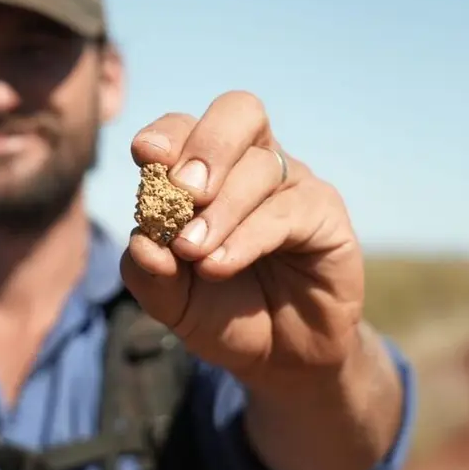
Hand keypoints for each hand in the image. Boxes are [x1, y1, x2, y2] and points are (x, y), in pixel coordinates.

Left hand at [120, 91, 364, 388]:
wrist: (279, 357)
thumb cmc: (222, 312)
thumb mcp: (171, 300)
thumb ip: (147, 273)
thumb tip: (141, 242)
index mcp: (209, 168)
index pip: (188, 126)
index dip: (167, 133)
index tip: (145, 158)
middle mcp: (254, 163)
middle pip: (238, 112)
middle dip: (205, 146)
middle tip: (181, 191)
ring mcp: (293, 184)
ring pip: (259, 168)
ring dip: (220, 211)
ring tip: (192, 252)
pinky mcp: (326, 215)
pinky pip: (288, 211)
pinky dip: (247, 237)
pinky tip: (220, 264)